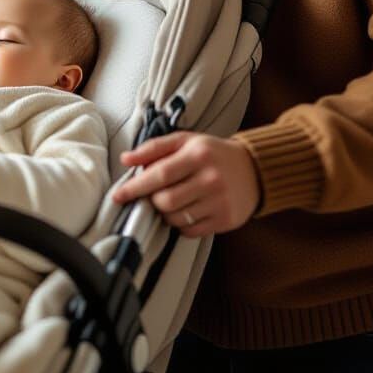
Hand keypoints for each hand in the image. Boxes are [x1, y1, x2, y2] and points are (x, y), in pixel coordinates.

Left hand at [112, 132, 259, 236]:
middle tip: (158, 193)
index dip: (135, 186)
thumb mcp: (186, 141)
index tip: (118, 195)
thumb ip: (154, 148)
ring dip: (166, 213)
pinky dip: (181, 224)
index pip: (160, 174)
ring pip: (176, 218)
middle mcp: (210, 178)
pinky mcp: (225, 220)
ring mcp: (219, 201)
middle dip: (153, 200)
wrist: (254, 170)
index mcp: (198, 155)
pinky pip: (190, 231)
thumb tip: (125, 159)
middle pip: (165, 201)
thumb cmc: (212, 153)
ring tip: (175, 200)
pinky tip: (188, 210)